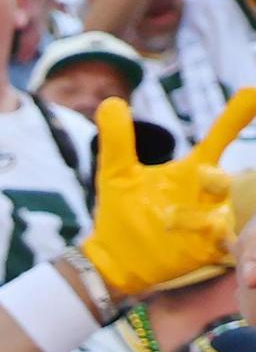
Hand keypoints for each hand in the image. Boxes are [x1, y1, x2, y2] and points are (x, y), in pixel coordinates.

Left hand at [83, 90, 254, 301]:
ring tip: (166, 218)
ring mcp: (208, 222)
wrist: (112, 258)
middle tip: (201, 171)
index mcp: (191, 171)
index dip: (236, 117)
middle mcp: (206, 195)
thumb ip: (118, 141)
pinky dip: (208, 238)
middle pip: (224, 180)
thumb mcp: (116, 174)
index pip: (219, 139)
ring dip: (197, 216)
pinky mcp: (204, 251)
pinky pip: (219, 243)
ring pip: (220, 216)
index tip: (252, 93)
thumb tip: (110, 101)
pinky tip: (185, 236)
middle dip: (216, 178)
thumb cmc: (122, 212)